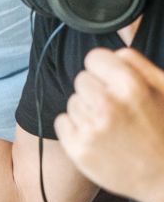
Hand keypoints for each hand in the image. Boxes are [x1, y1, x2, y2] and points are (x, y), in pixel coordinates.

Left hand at [55, 46, 163, 201]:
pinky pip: (62, 122)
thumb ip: (138, 65)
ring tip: (113, 128)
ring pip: (72, 101)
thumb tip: (114, 52)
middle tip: (118, 111)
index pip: (94, 58)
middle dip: (96, 91)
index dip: (105, 70)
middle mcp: (108, 105)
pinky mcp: (78, 149)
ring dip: (87, 111)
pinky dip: (75, 129)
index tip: (114, 83)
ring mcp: (91, 128)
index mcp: (131, 86)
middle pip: (81, 79)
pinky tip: (99, 140)